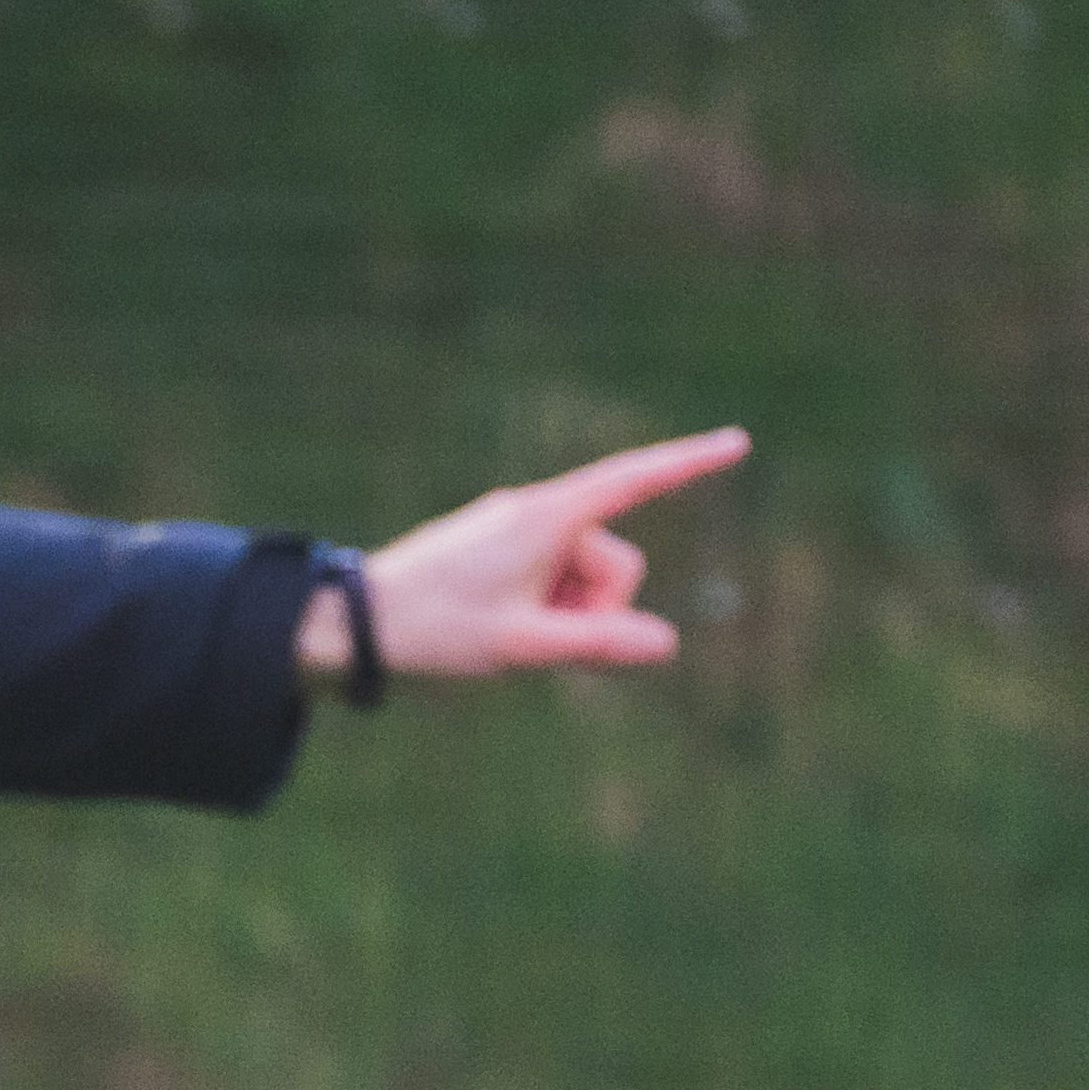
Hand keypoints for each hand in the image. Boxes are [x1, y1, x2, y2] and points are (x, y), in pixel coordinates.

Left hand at [329, 429, 747, 683]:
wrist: (351, 623)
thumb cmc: (434, 631)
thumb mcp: (523, 647)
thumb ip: (597, 645)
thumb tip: (663, 644)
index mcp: (545, 519)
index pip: (634, 481)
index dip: (690, 463)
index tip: (737, 442)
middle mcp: (533, 513)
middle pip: (615, 561)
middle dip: (601, 608)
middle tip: (545, 646)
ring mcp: (514, 530)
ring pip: (583, 578)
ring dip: (569, 615)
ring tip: (512, 640)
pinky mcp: (497, 548)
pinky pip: (551, 579)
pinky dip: (547, 610)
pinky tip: (501, 632)